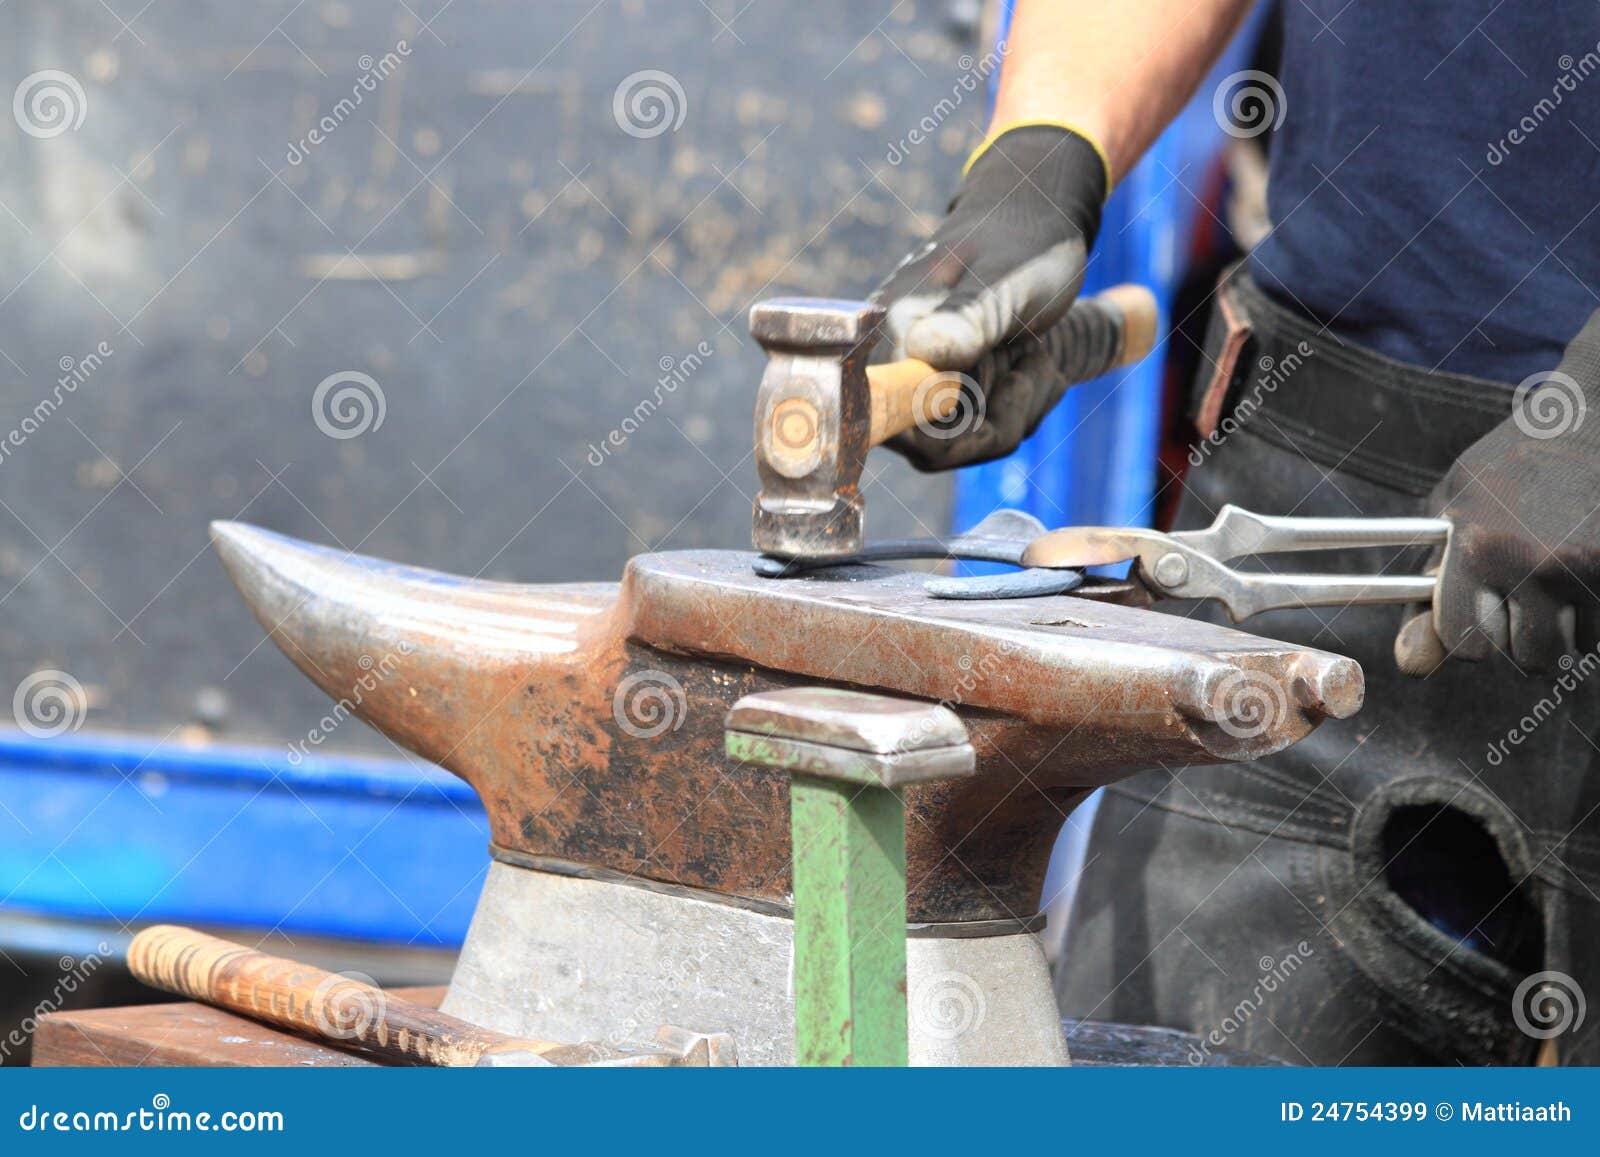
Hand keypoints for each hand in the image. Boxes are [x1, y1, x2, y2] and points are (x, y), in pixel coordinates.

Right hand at [872, 123, 1107, 469]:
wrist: (1037, 223)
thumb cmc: (1024, 243)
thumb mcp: (1007, 278)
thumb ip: (967, 316)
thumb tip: (923, 355)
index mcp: (894, 332)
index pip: (890, 424)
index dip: (944, 433)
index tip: (995, 388)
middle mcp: (895, 363)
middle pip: (934, 446)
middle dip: (997, 416)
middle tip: (1028, 356)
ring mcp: (921, 380)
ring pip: (964, 443)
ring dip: (1016, 407)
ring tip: (1032, 352)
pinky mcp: (946, 388)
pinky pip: (981, 431)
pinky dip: (1018, 404)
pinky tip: (1031, 361)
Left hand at [1398, 310, 1599, 672]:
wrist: (1589, 422)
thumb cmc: (1508, 467)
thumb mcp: (1452, 509)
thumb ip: (1428, 587)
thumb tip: (1411, 666)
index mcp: (1478, 547)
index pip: (1463, 642)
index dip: (1465, 636)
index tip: (1472, 614)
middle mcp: (1532, 563)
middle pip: (1523, 656)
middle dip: (1518, 638)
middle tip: (1520, 599)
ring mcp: (1584, 568)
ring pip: (1569, 650)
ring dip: (1559, 631)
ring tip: (1551, 584)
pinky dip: (1591, 616)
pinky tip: (1579, 577)